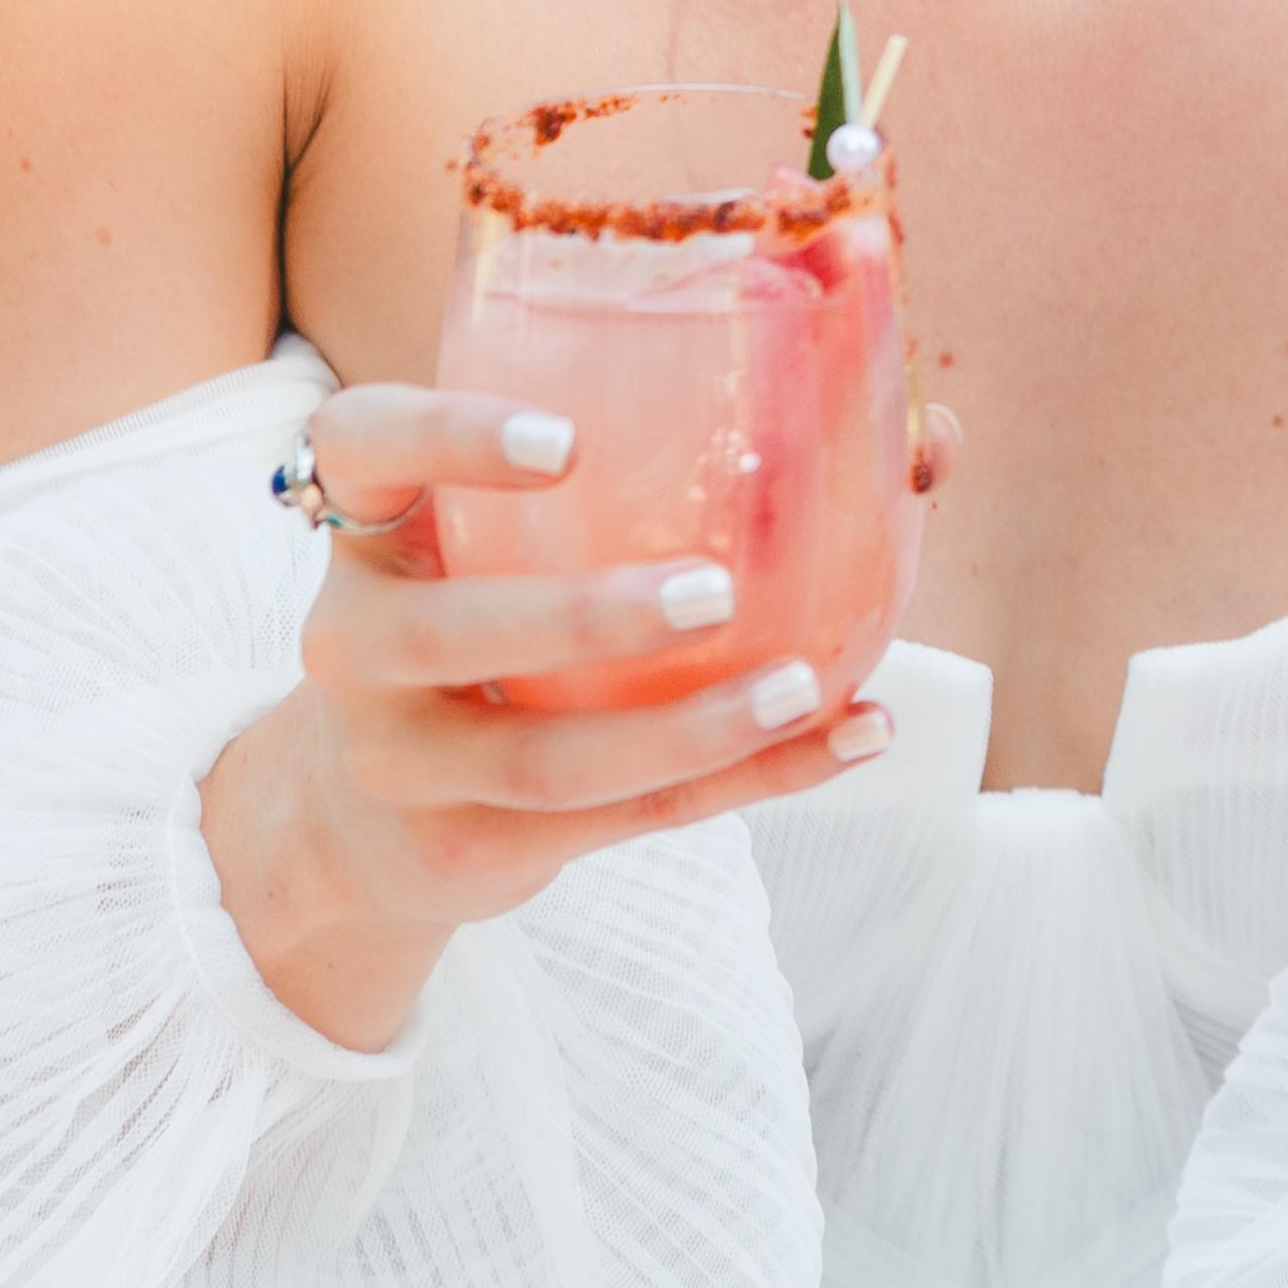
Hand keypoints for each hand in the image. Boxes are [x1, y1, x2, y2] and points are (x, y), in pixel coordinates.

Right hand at [201, 384, 948, 1049]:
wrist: (368, 817)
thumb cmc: (502, 614)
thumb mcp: (525, 540)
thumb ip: (689, 464)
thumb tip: (931, 438)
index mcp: (374, 530)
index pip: (361, 444)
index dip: (447, 435)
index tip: (564, 441)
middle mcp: (355, 643)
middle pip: (439, 630)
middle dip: (582, 617)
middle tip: (714, 590)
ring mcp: (400, 761)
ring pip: (542, 760)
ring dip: (685, 729)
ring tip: (801, 687)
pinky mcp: (468, 852)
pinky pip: (619, 827)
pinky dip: (748, 783)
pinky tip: (847, 741)